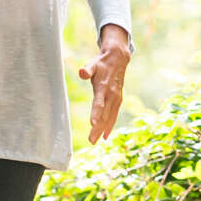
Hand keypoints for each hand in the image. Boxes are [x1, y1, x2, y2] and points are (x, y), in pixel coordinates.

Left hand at [78, 27, 130, 143]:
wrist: (118, 59)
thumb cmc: (102, 63)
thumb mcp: (93, 63)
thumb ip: (87, 69)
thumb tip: (82, 72)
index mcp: (104, 87)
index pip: (99, 102)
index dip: (96, 113)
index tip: (93, 123)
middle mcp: (111, 95)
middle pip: (104, 114)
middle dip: (98, 128)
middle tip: (91, 140)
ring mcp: (116, 98)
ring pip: (109, 117)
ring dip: (103, 130)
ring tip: (95, 141)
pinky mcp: (118, 100)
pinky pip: (114, 115)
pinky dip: (110, 125)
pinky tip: (105, 136)